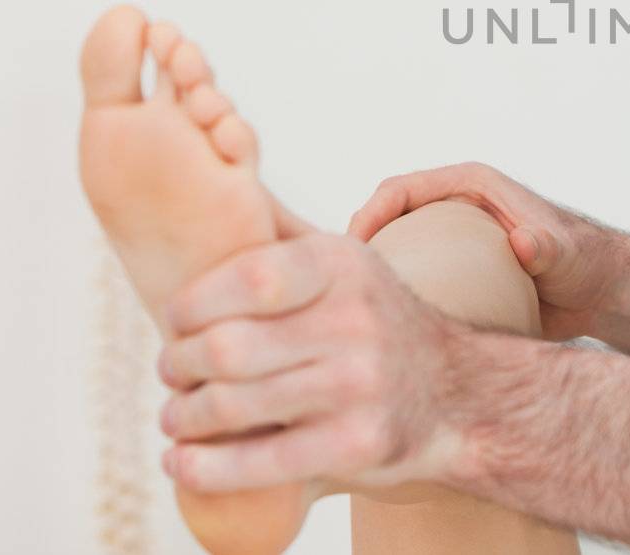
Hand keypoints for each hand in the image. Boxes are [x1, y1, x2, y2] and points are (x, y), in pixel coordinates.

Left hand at [154, 227, 470, 493]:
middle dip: (177, 366)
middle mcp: (356, 321)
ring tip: (175, 416)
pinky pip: (259, 463)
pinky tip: (182, 462)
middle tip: (170, 373)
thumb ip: (279, 232)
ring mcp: (360, 385)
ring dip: (183, 417)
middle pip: (228, 349)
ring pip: (233, 407)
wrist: (459, 392)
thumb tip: (210, 162)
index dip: (193, 304)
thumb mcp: (344, 264)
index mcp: (343, 265)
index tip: (174, 321)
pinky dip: (205, 468)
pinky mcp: (359, 445)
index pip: (250, 276)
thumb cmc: (373, 322)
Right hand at [347, 161, 629, 341]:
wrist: (599, 291)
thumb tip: (523, 243)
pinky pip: (412, 281)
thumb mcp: (565, 252)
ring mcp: (450, 242)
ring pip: (393, 253)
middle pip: (385, 221)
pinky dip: (393, 300)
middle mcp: (453, 209)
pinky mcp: (454, 272)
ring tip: (345, 316)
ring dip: (367, 278)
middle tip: (333, 292)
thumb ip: (545, 246)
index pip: (400, 189)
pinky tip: (383, 335)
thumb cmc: (585, 260)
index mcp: (469, 185)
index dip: (367, 215)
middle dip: (353, 250)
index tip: (349, 254)